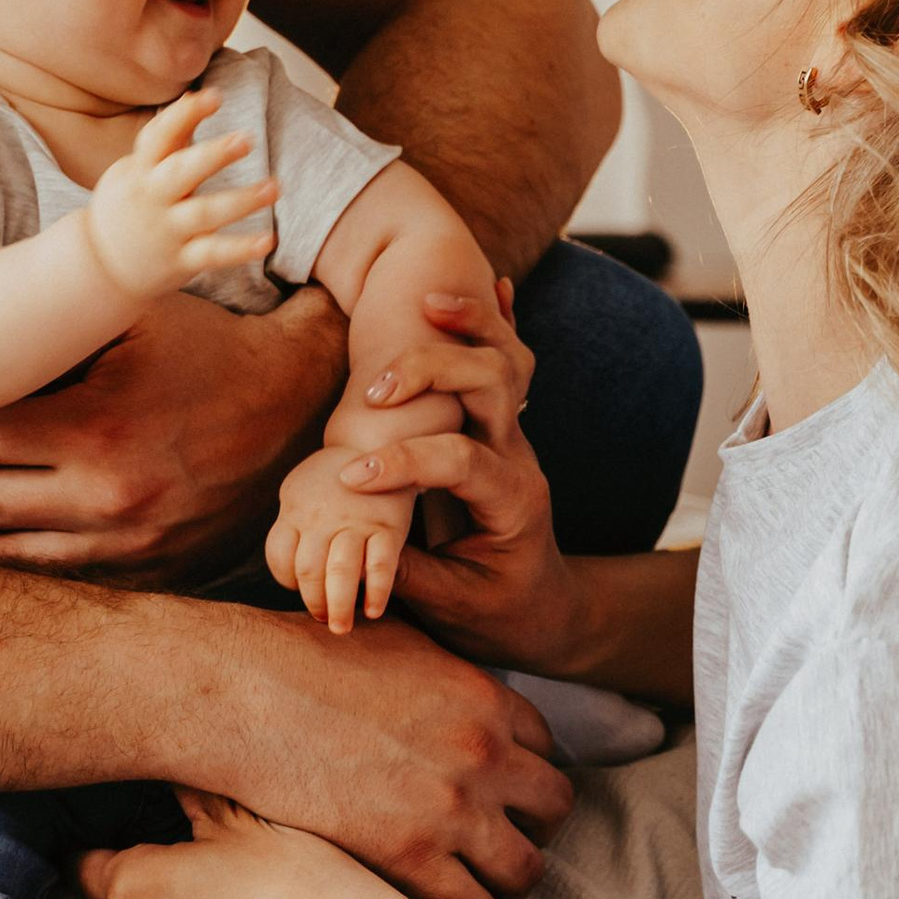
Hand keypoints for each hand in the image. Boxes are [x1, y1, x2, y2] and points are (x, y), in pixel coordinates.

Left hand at [0, 284, 345, 580]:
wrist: (297, 406)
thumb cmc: (205, 347)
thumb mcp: (133, 317)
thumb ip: (56, 323)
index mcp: (92, 425)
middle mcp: (104, 494)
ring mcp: (127, 542)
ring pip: (10, 558)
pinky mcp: (150, 571)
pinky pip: (63, 585)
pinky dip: (10, 580)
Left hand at [77, 793, 431, 898]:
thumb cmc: (304, 879)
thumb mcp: (244, 816)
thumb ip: (190, 792)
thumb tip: (165, 759)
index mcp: (133, 887)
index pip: (83, 861)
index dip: (104, 839)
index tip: (132, 825)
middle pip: (120, 897)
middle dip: (152, 874)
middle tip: (206, 851)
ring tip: (233, 890)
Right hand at [83, 87, 278, 302]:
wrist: (98, 267)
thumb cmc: (127, 207)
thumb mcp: (135, 171)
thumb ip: (168, 139)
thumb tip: (194, 95)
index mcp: (141, 170)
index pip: (160, 136)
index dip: (185, 115)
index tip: (213, 95)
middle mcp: (152, 198)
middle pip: (181, 172)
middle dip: (212, 156)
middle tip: (246, 140)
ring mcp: (166, 230)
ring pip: (204, 213)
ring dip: (240, 201)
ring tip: (273, 188)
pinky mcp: (181, 260)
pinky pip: (212, 253)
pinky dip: (240, 249)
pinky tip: (267, 240)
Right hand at [212, 607, 568, 898]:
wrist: (249, 695)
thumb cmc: (306, 658)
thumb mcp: (398, 640)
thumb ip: (443, 668)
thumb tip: (450, 682)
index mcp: (484, 697)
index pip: (546, 747)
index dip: (524, 770)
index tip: (503, 788)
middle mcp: (484, 754)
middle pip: (553, 807)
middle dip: (532, 824)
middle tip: (502, 836)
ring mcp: (452, 811)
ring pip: (527, 869)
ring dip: (509, 878)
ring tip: (484, 883)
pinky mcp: (410, 860)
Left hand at [266, 444, 416, 631]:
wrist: (378, 441)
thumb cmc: (334, 477)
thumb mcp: (300, 489)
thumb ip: (291, 524)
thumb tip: (288, 570)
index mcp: (296, 509)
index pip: (279, 557)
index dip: (286, 581)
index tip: (299, 589)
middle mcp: (322, 517)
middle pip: (308, 571)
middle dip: (313, 603)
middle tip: (323, 620)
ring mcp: (356, 522)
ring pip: (340, 573)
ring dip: (339, 607)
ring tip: (341, 627)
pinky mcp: (388, 527)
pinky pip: (381, 566)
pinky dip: (377, 593)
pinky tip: (374, 611)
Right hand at [351, 288, 584, 672]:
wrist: (547, 611)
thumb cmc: (499, 615)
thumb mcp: (454, 607)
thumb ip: (407, 576)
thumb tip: (351, 551)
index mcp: (511, 501)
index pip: (461, 461)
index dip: (404, 463)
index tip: (352, 477)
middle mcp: (519, 457)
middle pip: (493, 387)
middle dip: (434, 374)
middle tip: (376, 390)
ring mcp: (515, 436)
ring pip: (508, 360)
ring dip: (470, 326)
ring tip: (427, 302)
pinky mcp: (505, 428)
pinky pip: (512, 363)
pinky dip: (502, 321)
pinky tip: (493, 283)